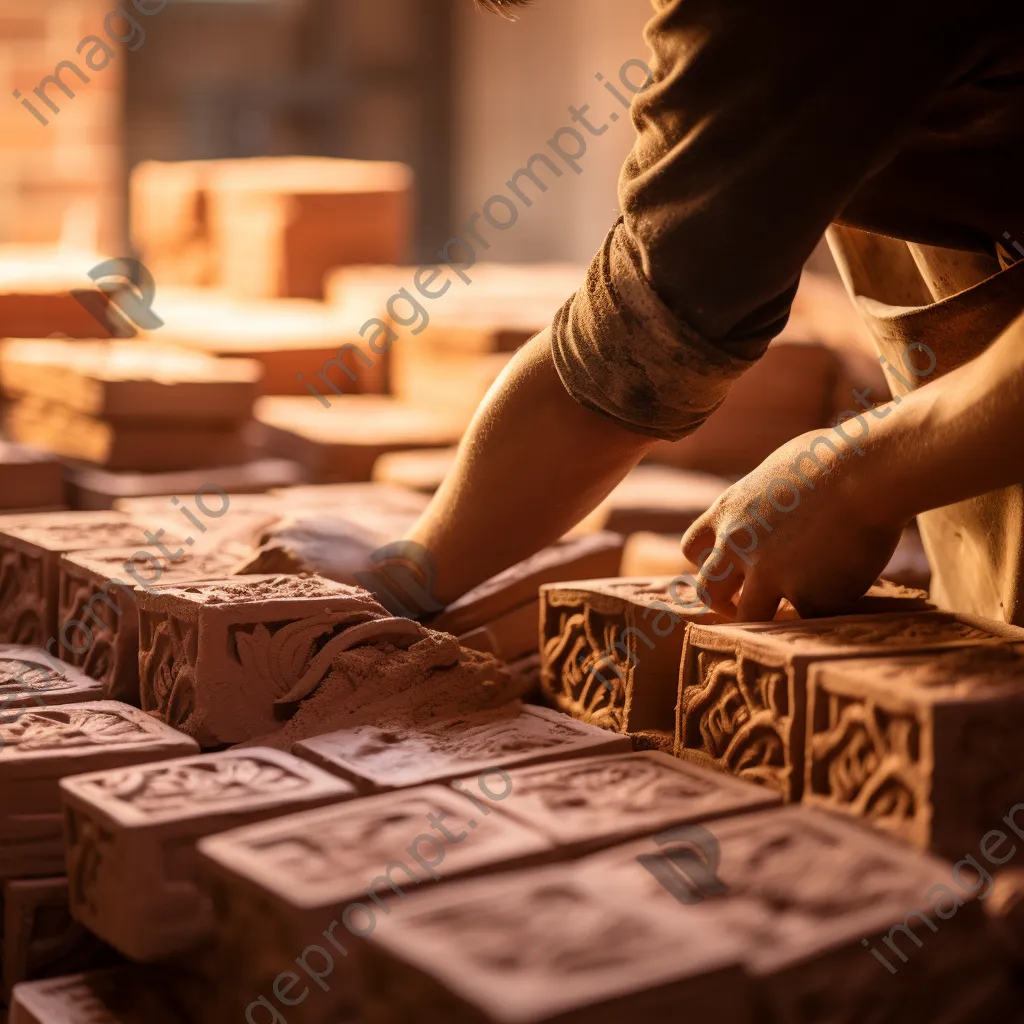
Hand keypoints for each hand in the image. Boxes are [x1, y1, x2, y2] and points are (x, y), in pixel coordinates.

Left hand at [681, 427, 905, 620]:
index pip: (692, 548)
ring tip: (788, 616)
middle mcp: (738, 545)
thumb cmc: (833, 458)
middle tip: (743, 607)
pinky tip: (839, 599)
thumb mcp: (775, 471)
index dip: (707, 563)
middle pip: (708, 591)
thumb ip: (760, 501)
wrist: (869, 471)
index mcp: (728, 512)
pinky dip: (821, 612)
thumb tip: (767, 507)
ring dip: (765, 619)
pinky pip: (807, 617)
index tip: (727, 569)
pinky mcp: (807, 595)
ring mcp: (769, 573)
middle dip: (723, 604)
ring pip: (748, 616)